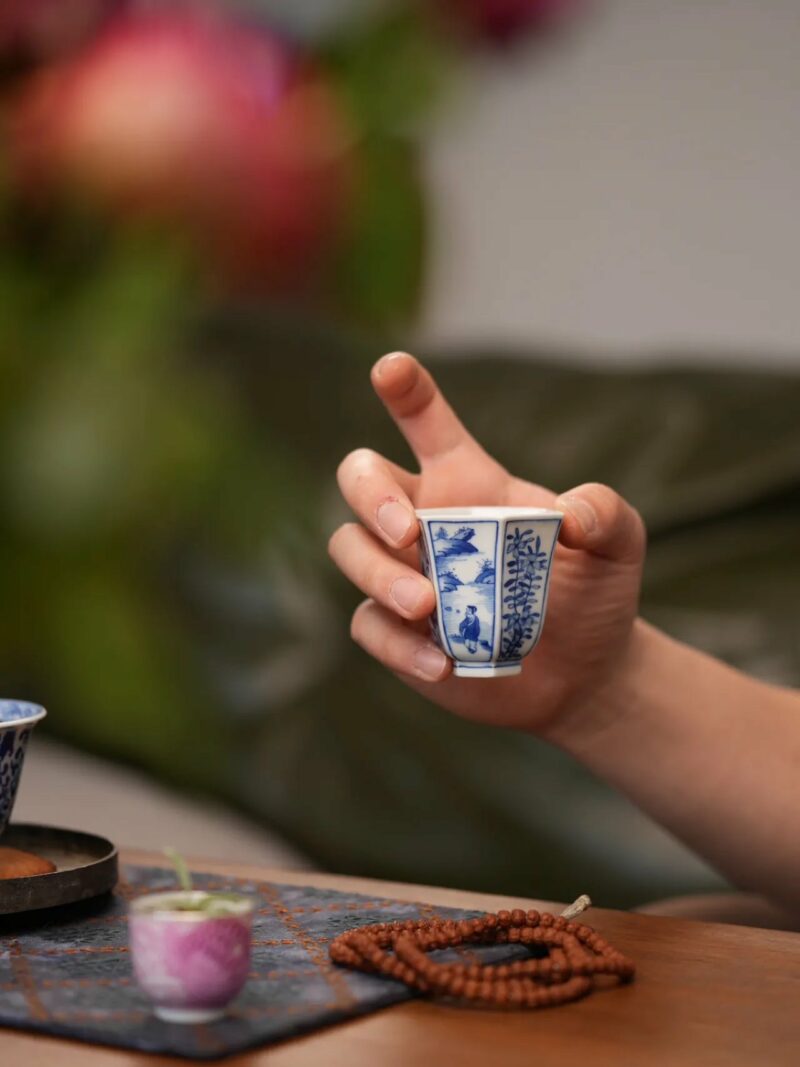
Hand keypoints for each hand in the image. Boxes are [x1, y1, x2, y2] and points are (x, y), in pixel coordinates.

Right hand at [328, 352, 645, 735]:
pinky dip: (398, 645)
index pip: (425, 423)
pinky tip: (442, 663)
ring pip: (349, 548)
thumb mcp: (618, 546)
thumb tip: (569, 511)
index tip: (390, 368)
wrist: (583, 674)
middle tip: (410, 532)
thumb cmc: (593, 594)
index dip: (406, 390)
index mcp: (468, 483)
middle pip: (359, 477)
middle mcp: (424, 520)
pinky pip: (369, 625)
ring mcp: (401, 574)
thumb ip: (606, 513)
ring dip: (378, 575)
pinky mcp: (396, 631)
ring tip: (427, 607)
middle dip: (370, 494)